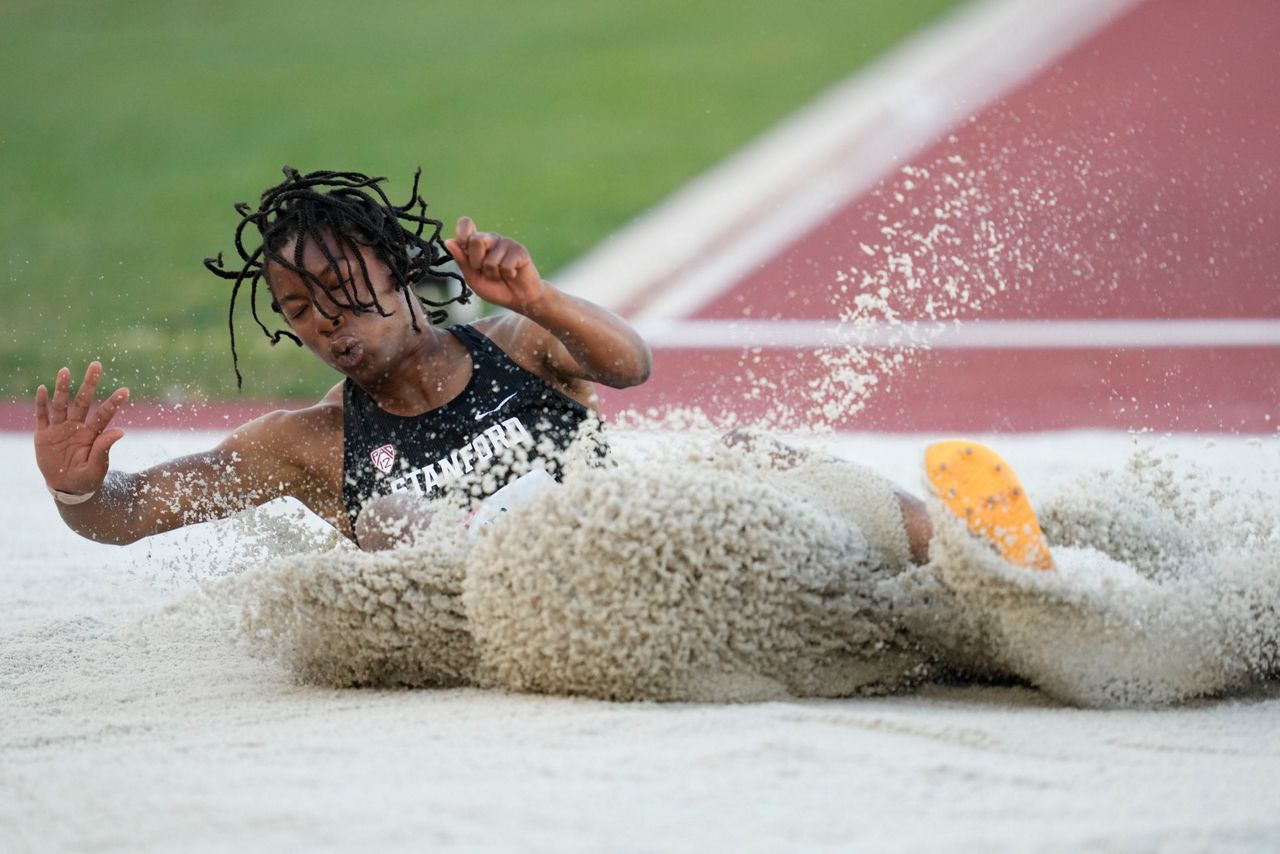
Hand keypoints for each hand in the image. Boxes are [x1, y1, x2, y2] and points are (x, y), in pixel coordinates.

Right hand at [34, 362, 129, 495]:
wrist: (66, 487)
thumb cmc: (86, 478)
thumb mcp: (97, 467)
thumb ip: (104, 449)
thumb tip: (120, 431)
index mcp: (93, 434)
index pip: (104, 415)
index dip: (114, 403)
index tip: (126, 390)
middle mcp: (77, 427)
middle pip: (83, 401)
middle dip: (89, 384)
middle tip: (96, 365)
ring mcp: (60, 429)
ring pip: (61, 405)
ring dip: (63, 388)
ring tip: (65, 371)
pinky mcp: (44, 435)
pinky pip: (41, 416)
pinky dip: (41, 403)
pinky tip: (43, 389)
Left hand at [444, 217, 546, 312]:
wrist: (518, 299)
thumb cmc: (495, 288)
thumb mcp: (473, 278)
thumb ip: (462, 261)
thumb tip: (448, 241)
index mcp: (476, 242)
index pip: (465, 224)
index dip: (462, 233)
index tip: (463, 246)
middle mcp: (491, 239)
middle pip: (476, 240)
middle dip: (477, 262)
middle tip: (484, 271)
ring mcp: (506, 243)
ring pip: (491, 259)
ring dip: (494, 274)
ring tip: (501, 275)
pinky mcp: (519, 250)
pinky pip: (506, 265)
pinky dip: (508, 275)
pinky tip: (513, 274)